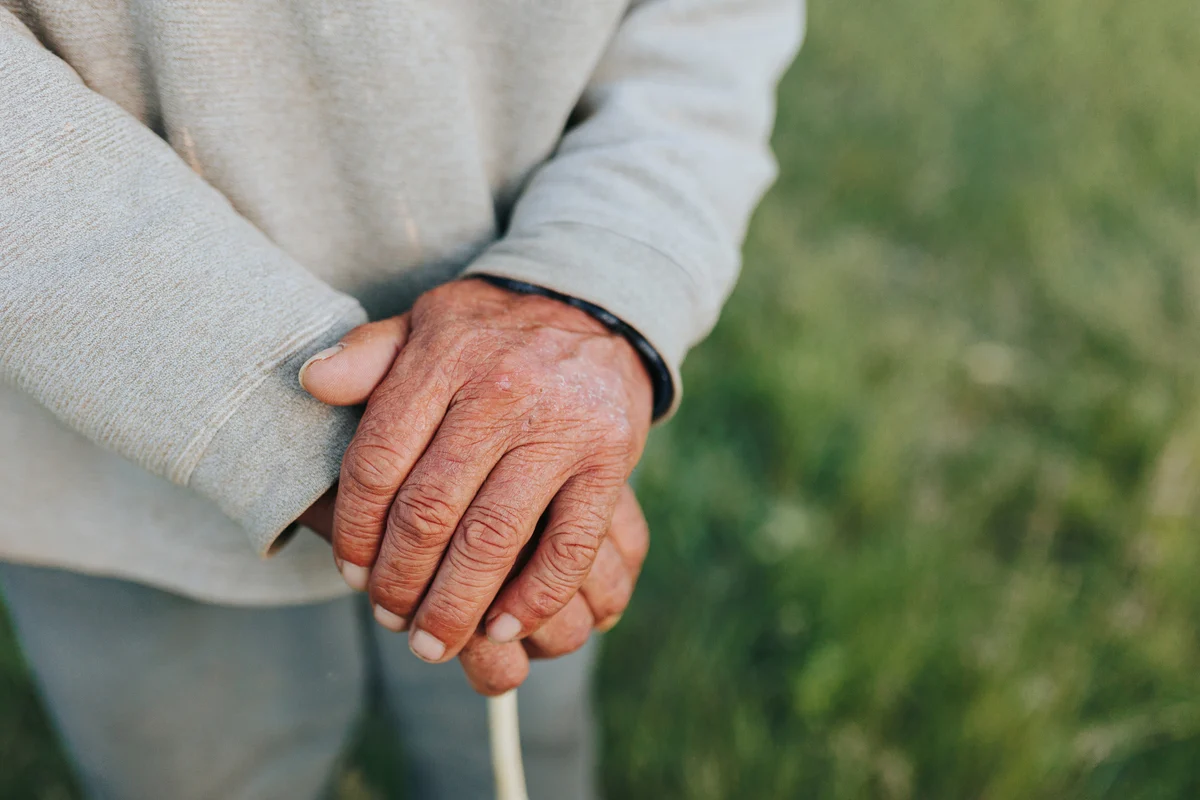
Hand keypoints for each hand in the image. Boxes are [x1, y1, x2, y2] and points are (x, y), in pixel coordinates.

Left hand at [298, 278, 652, 673]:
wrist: (596, 308)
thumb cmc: (493, 330)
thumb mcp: (425, 321)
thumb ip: (367, 354)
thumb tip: (310, 381)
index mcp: (445, 359)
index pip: (379, 461)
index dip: (355, 529)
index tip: (349, 571)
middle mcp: (502, 392)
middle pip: (430, 510)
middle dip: (399, 579)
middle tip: (387, 617)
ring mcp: (560, 429)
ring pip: (494, 537)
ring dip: (456, 604)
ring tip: (433, 642)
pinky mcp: (609, 460)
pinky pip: (569, 545)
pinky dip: (534, 597)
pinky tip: (502, 627)